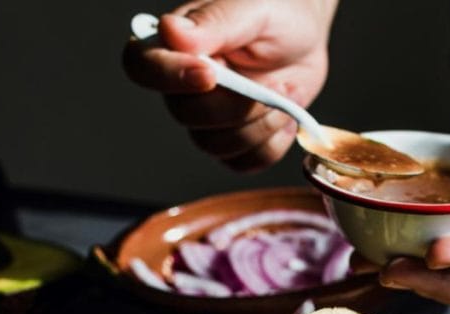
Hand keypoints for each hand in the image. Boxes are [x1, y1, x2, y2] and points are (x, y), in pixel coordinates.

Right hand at [123, 0, 335, 170]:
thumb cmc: (276, 12)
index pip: (142, 67)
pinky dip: (270, 145)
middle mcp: (183, 85)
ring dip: (259, 126)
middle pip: (186, 115)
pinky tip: (285, 117)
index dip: (169, 78)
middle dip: (237, 106)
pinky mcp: (234, 140)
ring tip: (286, 93)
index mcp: (174, 45)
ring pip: (214, 145)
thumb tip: (171, 31)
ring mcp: (208, 118)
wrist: (307, 38)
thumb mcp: (252, 7)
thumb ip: (215, 21)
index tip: (211, 75)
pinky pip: (241, 162)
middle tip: (277, 83)